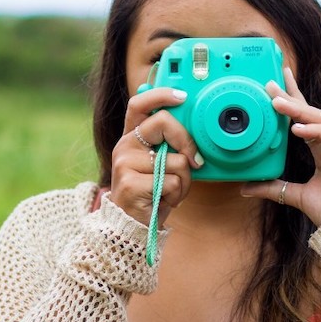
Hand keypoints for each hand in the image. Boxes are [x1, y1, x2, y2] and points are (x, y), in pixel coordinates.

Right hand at [111, 88, 202, 226]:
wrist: (133, 226)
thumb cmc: (153, 193)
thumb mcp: (161, 165)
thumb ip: (170, 146)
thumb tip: (195, 133)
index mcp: (132, 137)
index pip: (139, 104)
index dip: (161, 95)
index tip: (183, 97)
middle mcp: (125, 146)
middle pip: (163, 123)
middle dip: (187, 141)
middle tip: (195, 161)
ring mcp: (125, 164)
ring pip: (176, 160)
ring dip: (184, 180)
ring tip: (171, 191)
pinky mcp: (131, 184)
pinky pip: (171, 182)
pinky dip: (177, 194)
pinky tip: (165, 201)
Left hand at [241, 68, 320, 225]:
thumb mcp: (294, 196)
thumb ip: (273, 189)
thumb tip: (244, 188)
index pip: (304, 119)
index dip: (291, 100)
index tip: (272, 86)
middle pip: (312, 113)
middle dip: (292, 97)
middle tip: (271, 83)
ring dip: (301, 111)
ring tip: (278, 104)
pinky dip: (318, 131)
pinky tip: (298, 129)